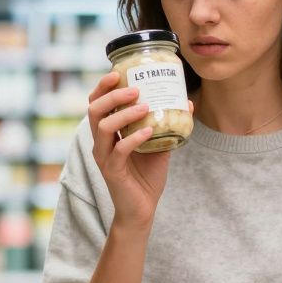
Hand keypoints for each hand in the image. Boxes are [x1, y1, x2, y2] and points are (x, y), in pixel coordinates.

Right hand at [87, 72, 187, 226]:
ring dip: (123, 113)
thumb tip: (187, 103)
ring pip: (102, 127)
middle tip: (134, 88)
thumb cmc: (146, 177)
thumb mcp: (158, 145)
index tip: (116, 72)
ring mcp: (104, 157)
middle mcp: (101, 143)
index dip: (102, 87)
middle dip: (112, 95)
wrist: (142, 210)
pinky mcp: (112, 171)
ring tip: (143, 106)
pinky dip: (134, 137)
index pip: (96, 104)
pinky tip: (149, 130)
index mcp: (107, 134)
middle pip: (94, 110)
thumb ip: (166, 125)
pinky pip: (120, 149)